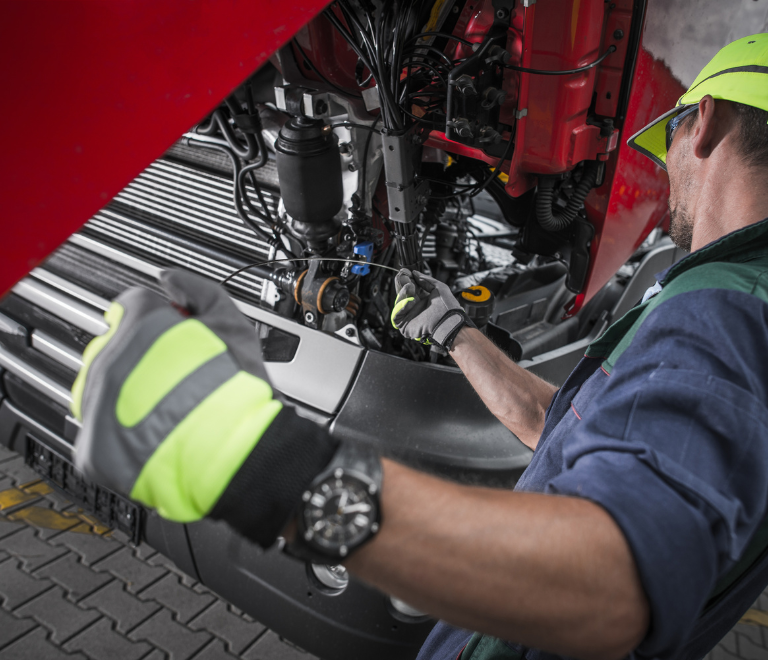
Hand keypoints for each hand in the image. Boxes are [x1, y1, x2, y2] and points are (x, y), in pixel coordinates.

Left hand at [72, 269, 336, 547]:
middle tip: (176, 376)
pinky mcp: (94, 445)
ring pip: (103, 389)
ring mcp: (97, 403)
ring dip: (129, 394)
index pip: (131, 307)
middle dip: (143, 358)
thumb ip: (198, 289)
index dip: (157, 320)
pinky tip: (153, 433)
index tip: (170, 335)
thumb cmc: (235, 389)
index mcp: (139, 325)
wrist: (233, 450)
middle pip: (116, 349)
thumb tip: (170, 279)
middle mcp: (110, 360)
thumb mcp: (232, 321)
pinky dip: (123, 433)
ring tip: (168, 408)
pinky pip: (101, 432)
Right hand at [390, 269, 470, 349]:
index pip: (411, 287)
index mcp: (423, 299)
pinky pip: (396, 314)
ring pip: (399, 302)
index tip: (405, 271)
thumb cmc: (447, 307)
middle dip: (402, 283)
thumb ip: (425, 280)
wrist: (448, 322)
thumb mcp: (438, 287)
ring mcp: (409, 316)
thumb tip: (414, 273)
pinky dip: (401, 306)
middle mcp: (415, 307)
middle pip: (403, 293)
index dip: (407, 279)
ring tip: (410, 286)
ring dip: (403, 292)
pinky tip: (410, 301)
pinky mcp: (404, 325)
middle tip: (403, 275)